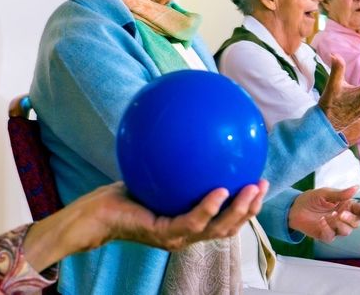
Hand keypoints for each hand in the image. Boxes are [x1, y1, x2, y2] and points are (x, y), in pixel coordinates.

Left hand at [24, 180, 267, 271]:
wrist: (96, 212)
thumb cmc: (126, 191)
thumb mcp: (158, 170)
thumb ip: (179, 157)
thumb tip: (192, 122)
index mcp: (191, 221)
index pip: (226, 218)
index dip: (247, 205)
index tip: (260, 182)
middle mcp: (188, 234)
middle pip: (230, 227)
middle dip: (250, 209)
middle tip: (262, 185)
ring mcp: (178, 237)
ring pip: (218, 228)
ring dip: (238, 210)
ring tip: (251, 190)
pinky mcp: (164, 235)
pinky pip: (193, 221)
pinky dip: (209, 207)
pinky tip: (221, 191)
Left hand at [287, 186, 359, 242]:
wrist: (295, 207)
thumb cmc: (312, 199)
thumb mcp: (325, 193)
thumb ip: (340, 194)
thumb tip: (356, 187)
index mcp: (346, 206)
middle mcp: (343, 218)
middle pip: (356, 223)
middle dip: (351, 219)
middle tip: (341, 213)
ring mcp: (335, 228)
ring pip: (346, 231)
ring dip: (340, 224)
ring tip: (329, 215)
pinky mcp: (325, 235)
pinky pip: (331, 236)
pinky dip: (327, 228)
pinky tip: (321, 221)